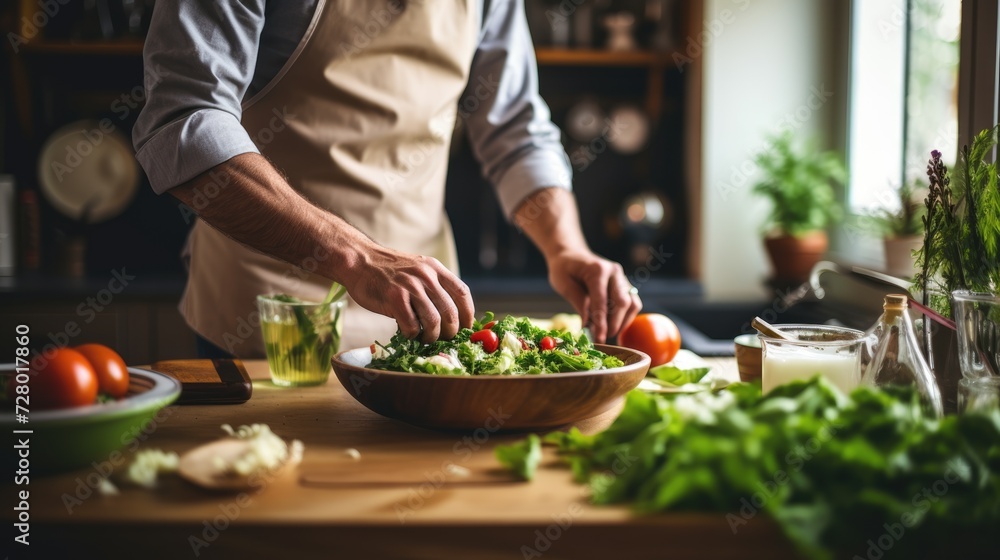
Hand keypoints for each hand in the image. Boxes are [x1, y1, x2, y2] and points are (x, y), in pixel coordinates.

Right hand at [342, 246, 474, 342]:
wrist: (359, 260)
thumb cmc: (387, 271)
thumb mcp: (417, 269)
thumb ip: (433, 286)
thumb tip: (451, 316)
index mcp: (435, 269)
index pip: (462, 293)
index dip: (468, 315)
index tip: (466, 329)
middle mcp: (426, 276)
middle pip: (451, 312)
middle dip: (451, 332)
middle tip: (444, 339)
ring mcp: (410, 286)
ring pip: (434, 321)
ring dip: (432, 336)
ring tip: (425, 338)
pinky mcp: (394, 298)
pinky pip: (411, 325)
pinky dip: (412, 335)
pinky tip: (408, 333)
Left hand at [545, 250, 641, 342]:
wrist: (571, 254)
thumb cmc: (564, 268)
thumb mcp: (563, 284)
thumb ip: (578, 302)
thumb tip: (588, 325)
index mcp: (598, 269)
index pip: (602, 300)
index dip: (601, 322)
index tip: (599, 339)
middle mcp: (614, 272)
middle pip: (622, 302)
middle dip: (614, 324)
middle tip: (602, 338)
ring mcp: (622, 277)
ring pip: (632, 303)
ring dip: (623, 322)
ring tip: (608, 333)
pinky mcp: (624, 284)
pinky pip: (632, 303)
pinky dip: (626, 317)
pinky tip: (615, 326)